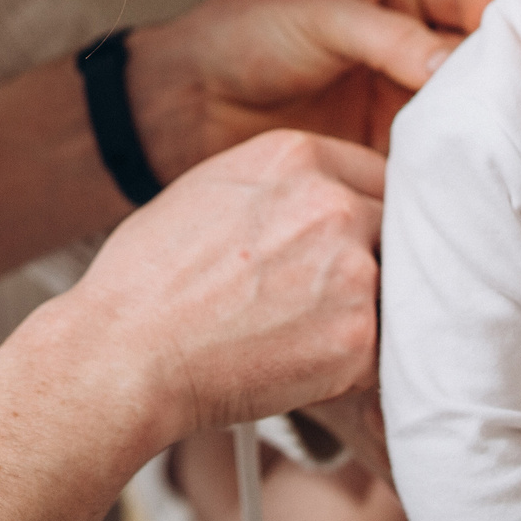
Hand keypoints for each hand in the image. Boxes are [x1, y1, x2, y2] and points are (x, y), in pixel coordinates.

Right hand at [56, 129, 386, 442]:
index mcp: (297, 156)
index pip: (377, 172)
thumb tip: (322, 199)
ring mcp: (351, 270)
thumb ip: (281, 186)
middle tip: (329, 291)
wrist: (125, 354)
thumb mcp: (211, 190)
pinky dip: (355, 362)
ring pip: (394, 286)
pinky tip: (303, 364)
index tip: (356, 236)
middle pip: (395, 225)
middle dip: (371, 256)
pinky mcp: (357, 339)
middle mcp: (333, 203)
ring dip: (366, 308)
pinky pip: (383, 348)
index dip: (367, 208)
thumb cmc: (148, 279)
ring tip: (308, 331)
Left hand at [128, 0, 494, 180]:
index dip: (503, 25)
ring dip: (481, 132)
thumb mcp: (320, 16)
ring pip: (462, 113)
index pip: (471, 1)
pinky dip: (451, 170)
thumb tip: (454, 62)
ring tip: (512, 156)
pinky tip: (472, 186)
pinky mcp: (385, 151)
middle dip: (502, 85)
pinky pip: (432, 158)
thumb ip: (388, 35)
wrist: (182, 104)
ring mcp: (400, 100)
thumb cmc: (243, 34)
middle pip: (477, 63)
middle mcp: (410, 44)